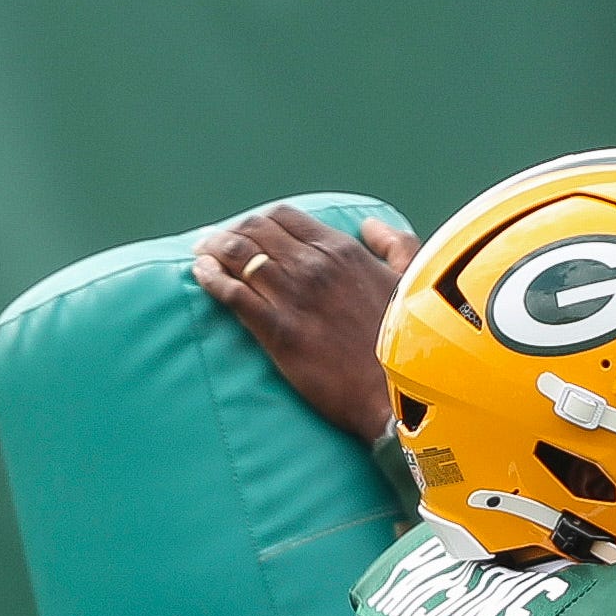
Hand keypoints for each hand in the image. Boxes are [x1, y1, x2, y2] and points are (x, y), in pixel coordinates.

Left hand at [192, 205, 413, 443]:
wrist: (399, 397)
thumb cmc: (411, 346)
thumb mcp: (414, 282)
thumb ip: (393, 245)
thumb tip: (370, 225)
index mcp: (342, 250)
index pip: (284, 218)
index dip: (260, 221)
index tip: (250, 232)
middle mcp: (313, 265)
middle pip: (255, 231)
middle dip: (232, 232)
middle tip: (217, 243)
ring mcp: (292, 296)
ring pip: (237, 255)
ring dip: (214, 250)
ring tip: (203, 255)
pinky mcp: (277, 330)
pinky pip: (232, 292)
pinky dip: (211, 278)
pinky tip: (200, 275)